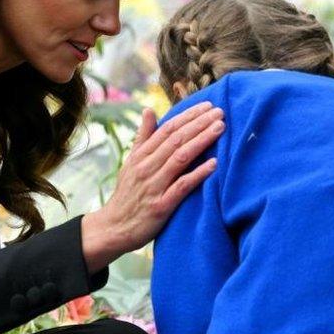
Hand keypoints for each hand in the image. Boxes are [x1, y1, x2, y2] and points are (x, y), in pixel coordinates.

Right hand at [82, 102, 223, 272]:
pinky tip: (214, 164)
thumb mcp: (131, 162)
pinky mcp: (160, 206)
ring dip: (201, 141)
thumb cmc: (127, 194)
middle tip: (220, 112)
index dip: (189, 116)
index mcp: (141, 155)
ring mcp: (153, 186)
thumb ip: (143, 137)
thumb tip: (149, 110)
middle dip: (199, 123)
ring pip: (180, 158)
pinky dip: (198, 174)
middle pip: (176, 139)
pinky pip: (181, 186)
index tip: (208, 106)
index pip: (168, 129)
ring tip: (220, 129)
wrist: (113, 228)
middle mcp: (146, 167)